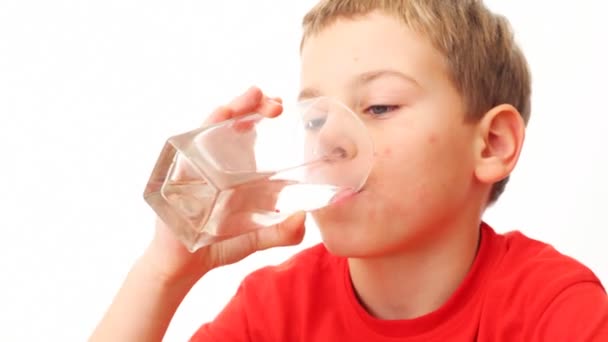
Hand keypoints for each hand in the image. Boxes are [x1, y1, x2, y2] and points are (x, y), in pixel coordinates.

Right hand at [143, 86, 306, 285]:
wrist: (184, 266)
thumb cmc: (219, 247)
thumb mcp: (258, 238)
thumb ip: (283, 233)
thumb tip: (304, 218)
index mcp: (236, 169)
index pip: (249, 131)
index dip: (264, 114)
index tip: (282, 109)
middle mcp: (216, 161)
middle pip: (233, 121)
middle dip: (253, 104)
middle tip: (275, 104)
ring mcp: (198, 164)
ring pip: (213, 124)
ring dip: (234, 107)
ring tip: (254, 96)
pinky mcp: (182, 172)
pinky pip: (191, 142)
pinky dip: (207, 126)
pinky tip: (223, 115)